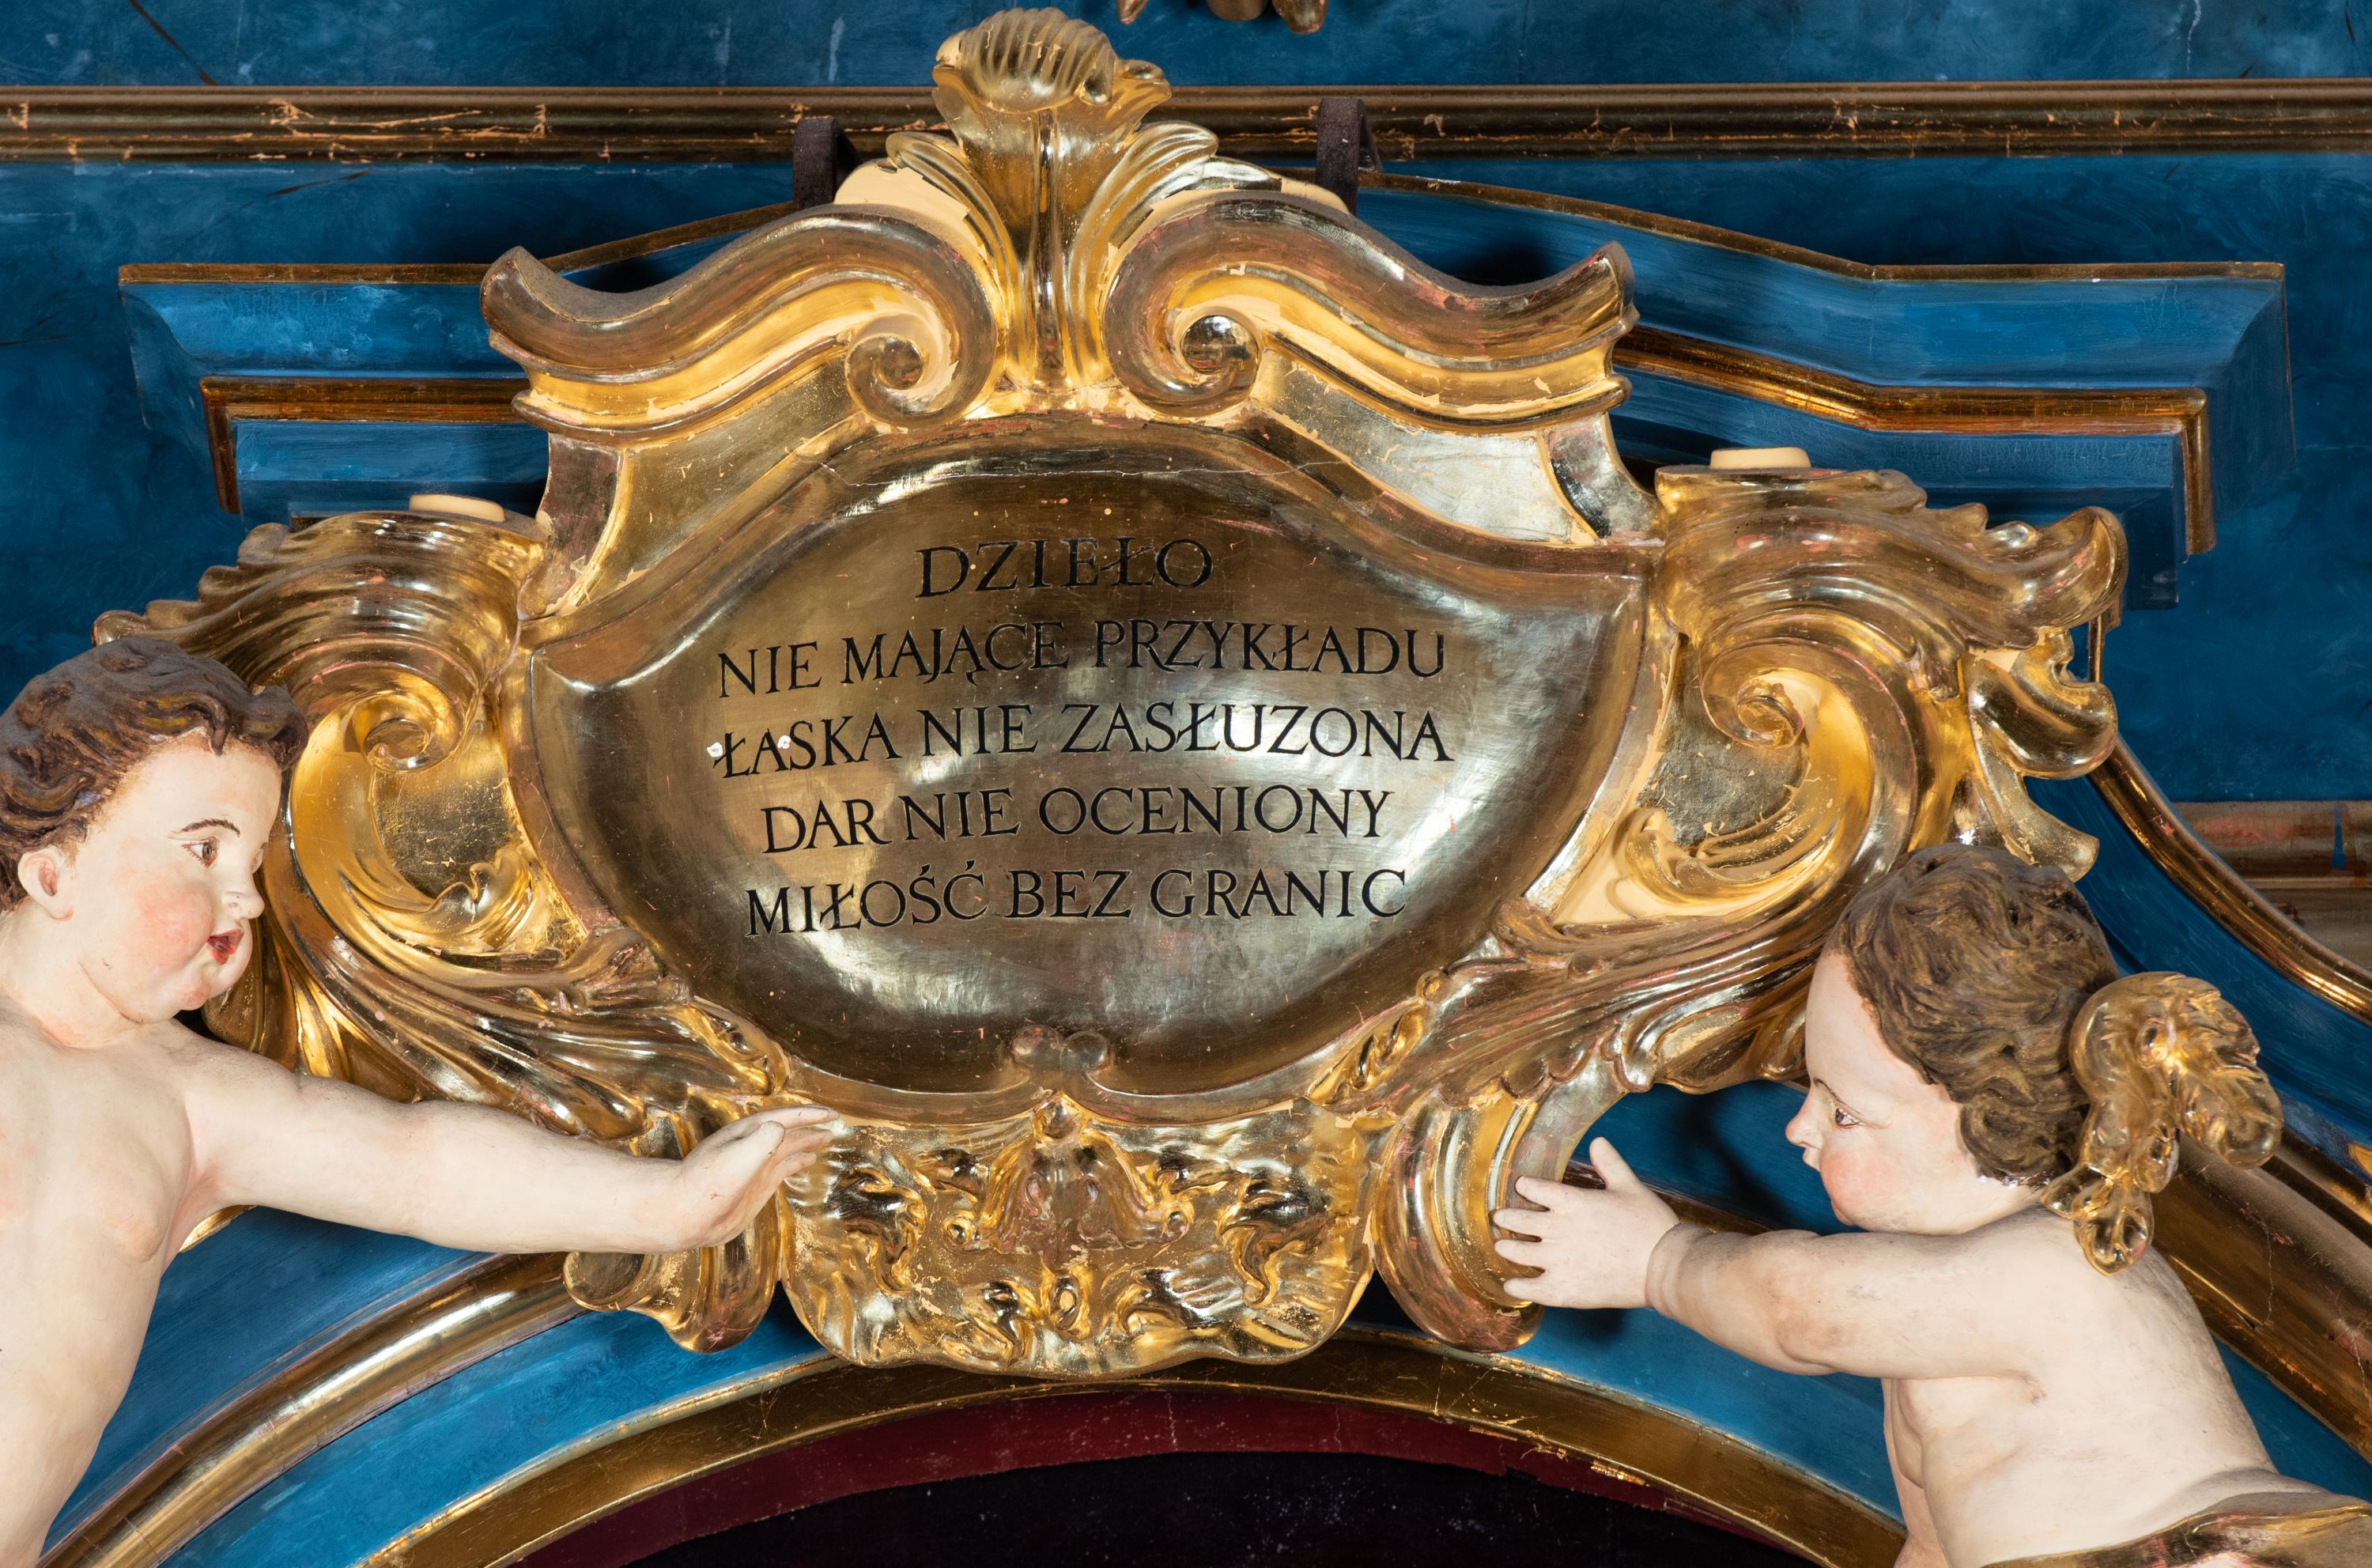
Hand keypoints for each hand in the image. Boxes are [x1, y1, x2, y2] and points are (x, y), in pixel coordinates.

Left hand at [663, 1106, 837, 1250]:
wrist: (687, 1214)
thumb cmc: (707, 1184)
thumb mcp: (736, 1157)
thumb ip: (760, 1141)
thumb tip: (781, 1127)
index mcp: (749, 1133)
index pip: (785, 1118)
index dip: (810, 1115)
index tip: (832, 1113)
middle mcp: (753, 1146)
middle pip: (788, 1130)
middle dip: (811, 1125)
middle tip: (834, 1122)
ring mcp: (755, 1166)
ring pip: (787, 1148)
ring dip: (807, 1141)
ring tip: (826, 1138)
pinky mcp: (756, 1185)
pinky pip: (783, 1167)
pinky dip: (799, 1161)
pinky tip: (809, 1160)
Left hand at [1491, 1138, 1683, 1309]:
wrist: (1664, 1267)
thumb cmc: (1650, 1226)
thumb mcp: (1630, 1186)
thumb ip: (1609, 1163)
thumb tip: (1598, 1141)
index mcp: (1574, 1203)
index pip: (1536, 1189)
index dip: (1525, 1186)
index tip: (1521, 1186)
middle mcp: (1560, 1231)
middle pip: (1519, 1221)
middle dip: (1506, 1218)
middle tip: (1499, 1218)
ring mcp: (1559, 1262)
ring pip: (1518, 1253)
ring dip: (1506, 1249)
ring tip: (1501, 1247)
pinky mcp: (1565, 1290)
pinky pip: (1531, 1289)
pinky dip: (1517, 1287)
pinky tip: (1510, 1285)